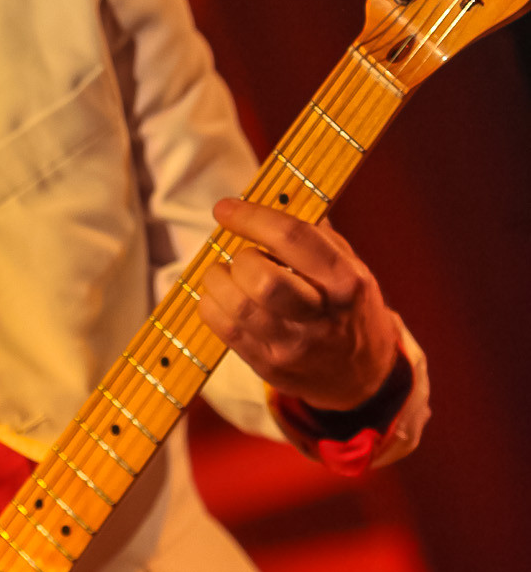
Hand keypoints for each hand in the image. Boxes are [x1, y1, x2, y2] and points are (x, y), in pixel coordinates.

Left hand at [199, 198, 397, 410]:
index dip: (251, 218)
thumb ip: (312, 235)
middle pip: (263, 281)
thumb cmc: (347, 307)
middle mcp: (322, 316)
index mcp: (346, 281)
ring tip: (225, 274)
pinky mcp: (270, 365)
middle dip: (240, 259)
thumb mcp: (348, 267)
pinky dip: (211, 305)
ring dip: (218, 281)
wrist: (361, 375)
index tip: (225, 208)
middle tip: (242, 256)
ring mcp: (294, 346)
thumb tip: (268, 197)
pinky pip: (224, 330)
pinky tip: (221, 297)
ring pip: (238, 307)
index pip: (293, 238)